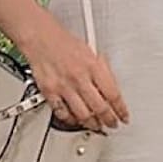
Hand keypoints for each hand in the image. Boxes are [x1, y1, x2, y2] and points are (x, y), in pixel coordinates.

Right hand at [20, 13, 129, 131]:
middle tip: (112, 124)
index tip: (124, 117)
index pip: (113, 95)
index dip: (121, 110)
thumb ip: (103, 71)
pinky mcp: (49, 92)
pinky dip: (72, 119)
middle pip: (100, 108)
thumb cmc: (64, 43)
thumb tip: (113, 89)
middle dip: (109, 121)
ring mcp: (64, 86)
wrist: (39, 36)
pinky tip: (76, 119)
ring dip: (92, 124)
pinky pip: (63, 113)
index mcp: (93, 66)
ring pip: (83, 115)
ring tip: (97, 125)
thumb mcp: (91, 51)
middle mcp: (79, 77)